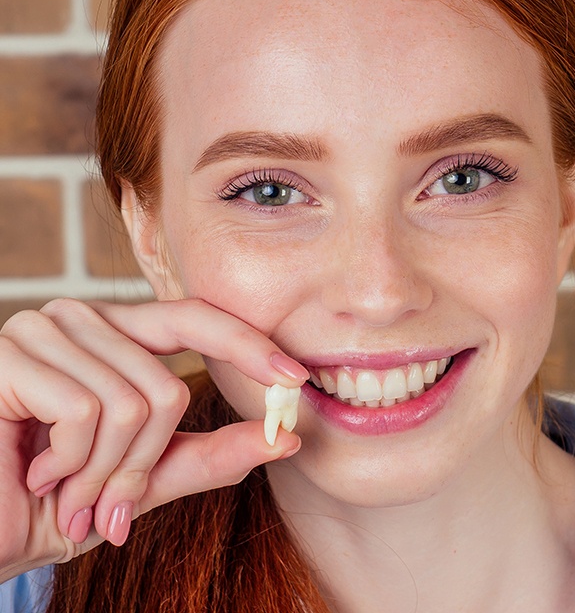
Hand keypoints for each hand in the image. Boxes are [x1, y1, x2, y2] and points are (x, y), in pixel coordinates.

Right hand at [0, 298, 306, 582]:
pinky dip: (72, 465)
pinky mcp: (13, 356)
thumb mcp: (138, 481)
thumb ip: (206, 456)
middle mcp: (81, 319)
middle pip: (168, 385)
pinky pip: (89, 412)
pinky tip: (34, 470)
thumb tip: (284, 436)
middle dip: (141, 465)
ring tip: (61, 488)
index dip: (248, 344)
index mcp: (113, 337)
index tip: (296, 378)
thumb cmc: (47, 502)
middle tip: (103, 504)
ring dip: (102, 475)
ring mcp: (44, 329)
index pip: (195, 319)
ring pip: (134, 403)